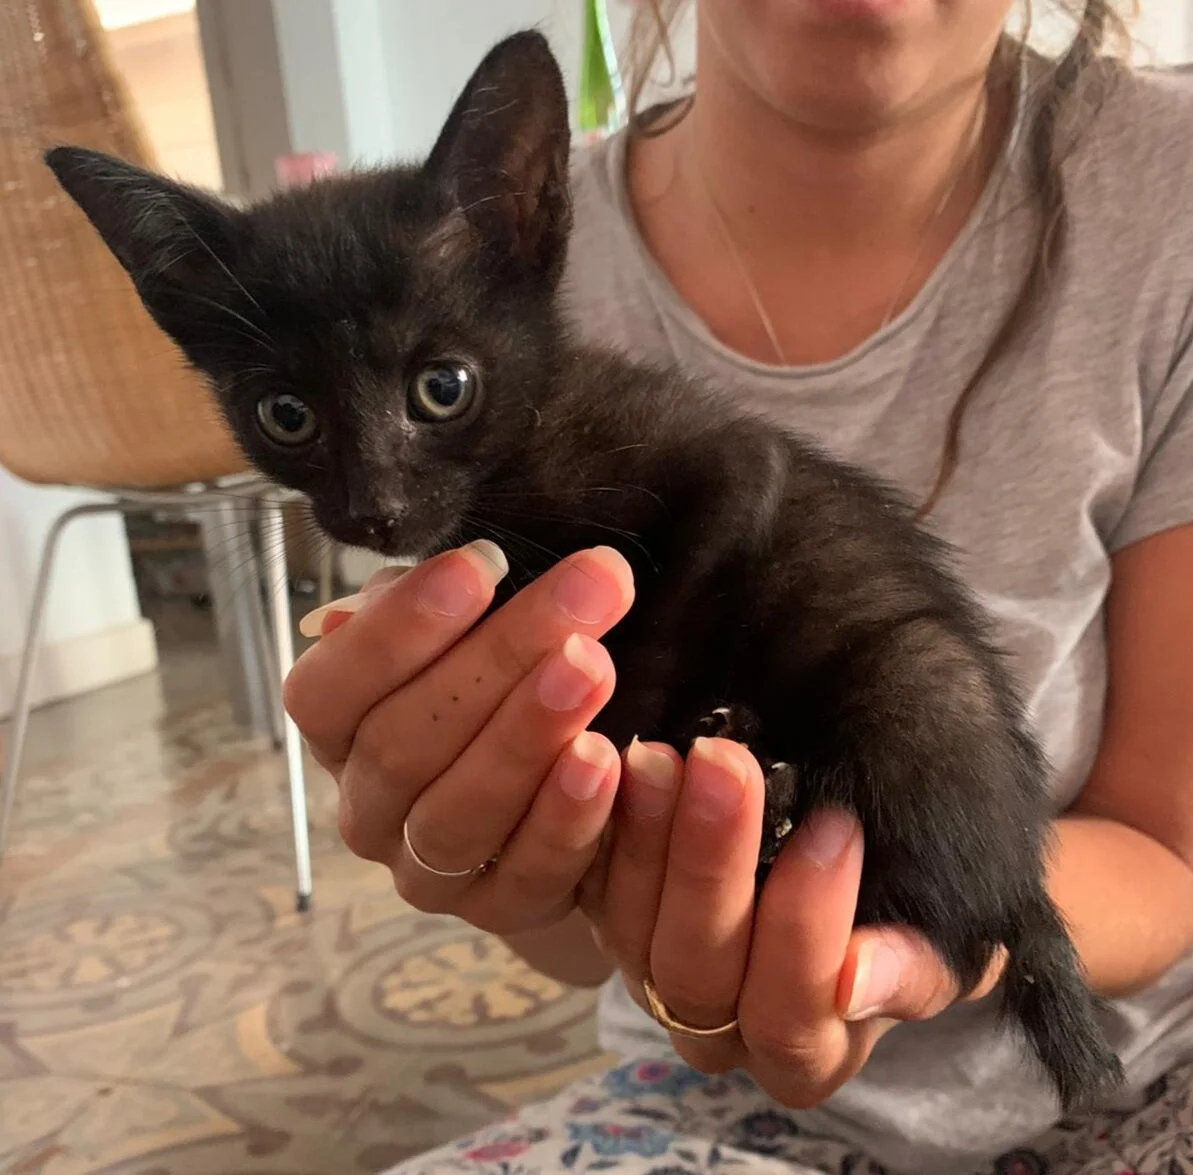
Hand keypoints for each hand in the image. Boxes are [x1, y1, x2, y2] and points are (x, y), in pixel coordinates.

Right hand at [284, 542, 634, 935]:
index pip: (327, 689)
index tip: (481, 566)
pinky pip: (526, 870)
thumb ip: (444, 603)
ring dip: (527, 734)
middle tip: (583, 595)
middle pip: (406, 741)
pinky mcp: (497, 909)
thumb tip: (458, 571)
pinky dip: (565, 816)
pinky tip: (605, 759)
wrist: (559, 796)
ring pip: (457, 811)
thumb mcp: (464, 632)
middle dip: (498, 658)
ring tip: (593, 667)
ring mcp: (424, 870)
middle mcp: (367, 807)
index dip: (395, 629)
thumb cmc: (498, 687)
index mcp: (340, 730)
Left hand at [585, 736, 1005, 1107]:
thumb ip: (908, 966)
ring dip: (644, 834)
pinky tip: (616, 758)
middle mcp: (715, 1026)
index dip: (806, 930)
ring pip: (628, 926)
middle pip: (696, 969)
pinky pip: (587, 881)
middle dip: (711, 862)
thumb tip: (855, 981)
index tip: (833, 826)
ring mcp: (651, 971)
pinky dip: (600, 821)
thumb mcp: (938, 936)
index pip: (790, 1017)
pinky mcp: (608, 913)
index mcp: (802, 1051)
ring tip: (662, 754)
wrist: (858, 853)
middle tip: (726, 765)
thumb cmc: (905, 901)